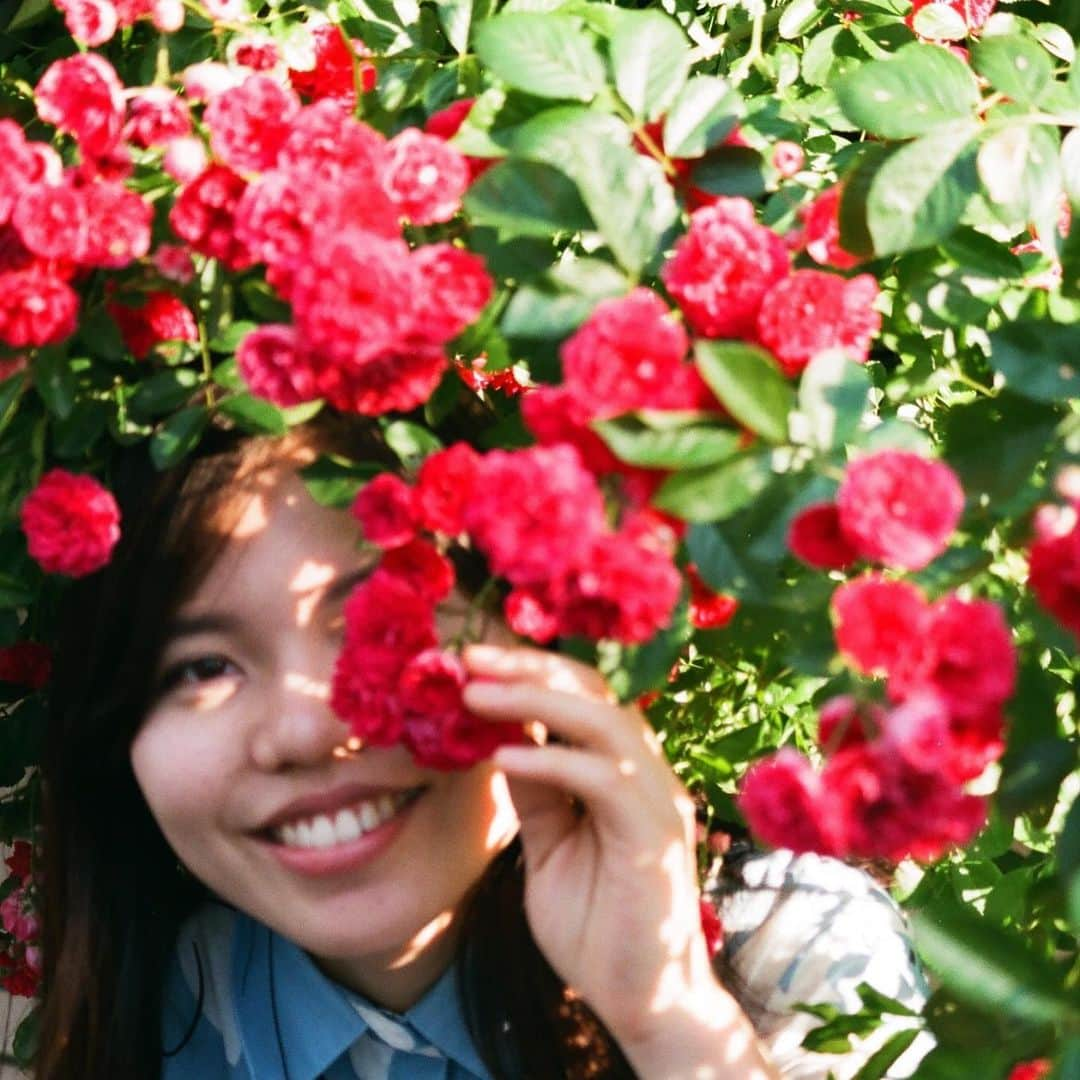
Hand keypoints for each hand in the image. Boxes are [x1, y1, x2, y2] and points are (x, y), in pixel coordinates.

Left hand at [462, 645, 775, 1077]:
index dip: (529, 672)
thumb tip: (501, 743)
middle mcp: (647, 773)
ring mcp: (657, 799)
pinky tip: (502, 757)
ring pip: (602, 719)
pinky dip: (551, 759)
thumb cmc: (595, 927)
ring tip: (473, 693)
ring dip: (533, 699)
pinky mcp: (654, 834)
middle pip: (594, 690)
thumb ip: (537, 795)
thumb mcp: (549, 848)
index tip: (471, 662)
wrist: (640, 1002)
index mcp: (624, 770)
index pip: (582, 696)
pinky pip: (603, 777)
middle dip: (527, 667)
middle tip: (467, 657)